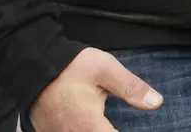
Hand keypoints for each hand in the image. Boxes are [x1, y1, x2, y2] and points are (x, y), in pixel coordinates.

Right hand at [29, 47, 162, 131]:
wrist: (33, 65)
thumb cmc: (70, 67)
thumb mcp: (105, 69)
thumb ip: (131, 88)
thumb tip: (157, 103)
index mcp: (90, 126)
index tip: (142, 129)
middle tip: (118, 123)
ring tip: (108, 123)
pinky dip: (86, 131)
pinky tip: (95, 125)